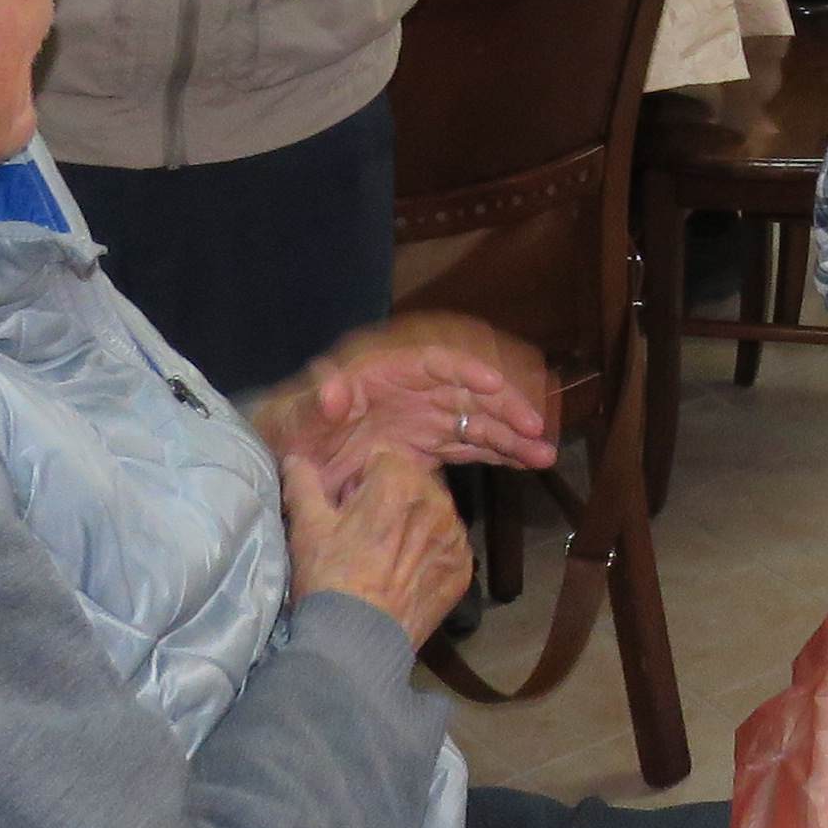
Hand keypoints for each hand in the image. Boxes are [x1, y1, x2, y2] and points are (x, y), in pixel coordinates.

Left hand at [258, 311, 557, 486]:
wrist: (284, 460)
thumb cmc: (285, 429)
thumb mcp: (292, 415)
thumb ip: (313, 401)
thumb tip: (334, 390)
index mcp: (383, 375)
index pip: (433, 364)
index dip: (465, 371)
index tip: (494, 383)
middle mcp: (411, 394)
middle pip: (467, 393)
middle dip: (503, 408)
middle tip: (534, 428)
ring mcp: (422, 420)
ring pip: (476, 422)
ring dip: (511, 436)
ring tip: (543, 454)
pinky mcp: (426, 448)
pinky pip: (470, 446)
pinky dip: (498, 454)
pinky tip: (527, 462)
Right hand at [281, 442, 472, 646]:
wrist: (356, 643)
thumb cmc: (329, 578)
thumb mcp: (307, 526)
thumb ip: (302, 482)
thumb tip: (295, 456)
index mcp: (400, 480)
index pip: (382, 459)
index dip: (360, 482)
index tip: (346, 509)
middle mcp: (438, 502)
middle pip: (412, 484)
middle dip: (389, 499)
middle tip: (362, 534)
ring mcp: (455, 537)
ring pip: (431, 514)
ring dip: (412, 524)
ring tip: (382, 558)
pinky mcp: (463, 569)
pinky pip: (446, 547)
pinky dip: (429, 554)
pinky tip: (403, 575)